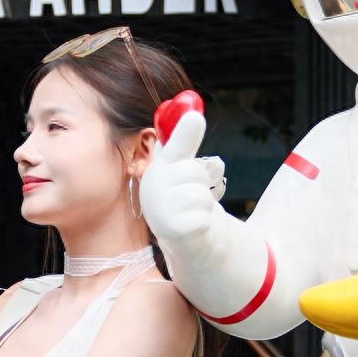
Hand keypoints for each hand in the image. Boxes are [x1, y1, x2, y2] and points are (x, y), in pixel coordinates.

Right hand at [140, 109, 225, 242]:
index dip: (183, 134)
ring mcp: (159, 213)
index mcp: (154, 171)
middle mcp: (151, 191)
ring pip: (201, 195)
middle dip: (203, 182)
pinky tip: (196, 226)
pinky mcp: (174, 231)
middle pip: (193, 171)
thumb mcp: (184, 167)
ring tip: (195, 210)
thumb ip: (186, 142)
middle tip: (195, 192)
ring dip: (206, 203)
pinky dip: (206, 221)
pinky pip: (204, 216)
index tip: (197, 116)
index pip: (170, 149)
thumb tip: (194, 115)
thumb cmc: (185, 200)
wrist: (187, 241)